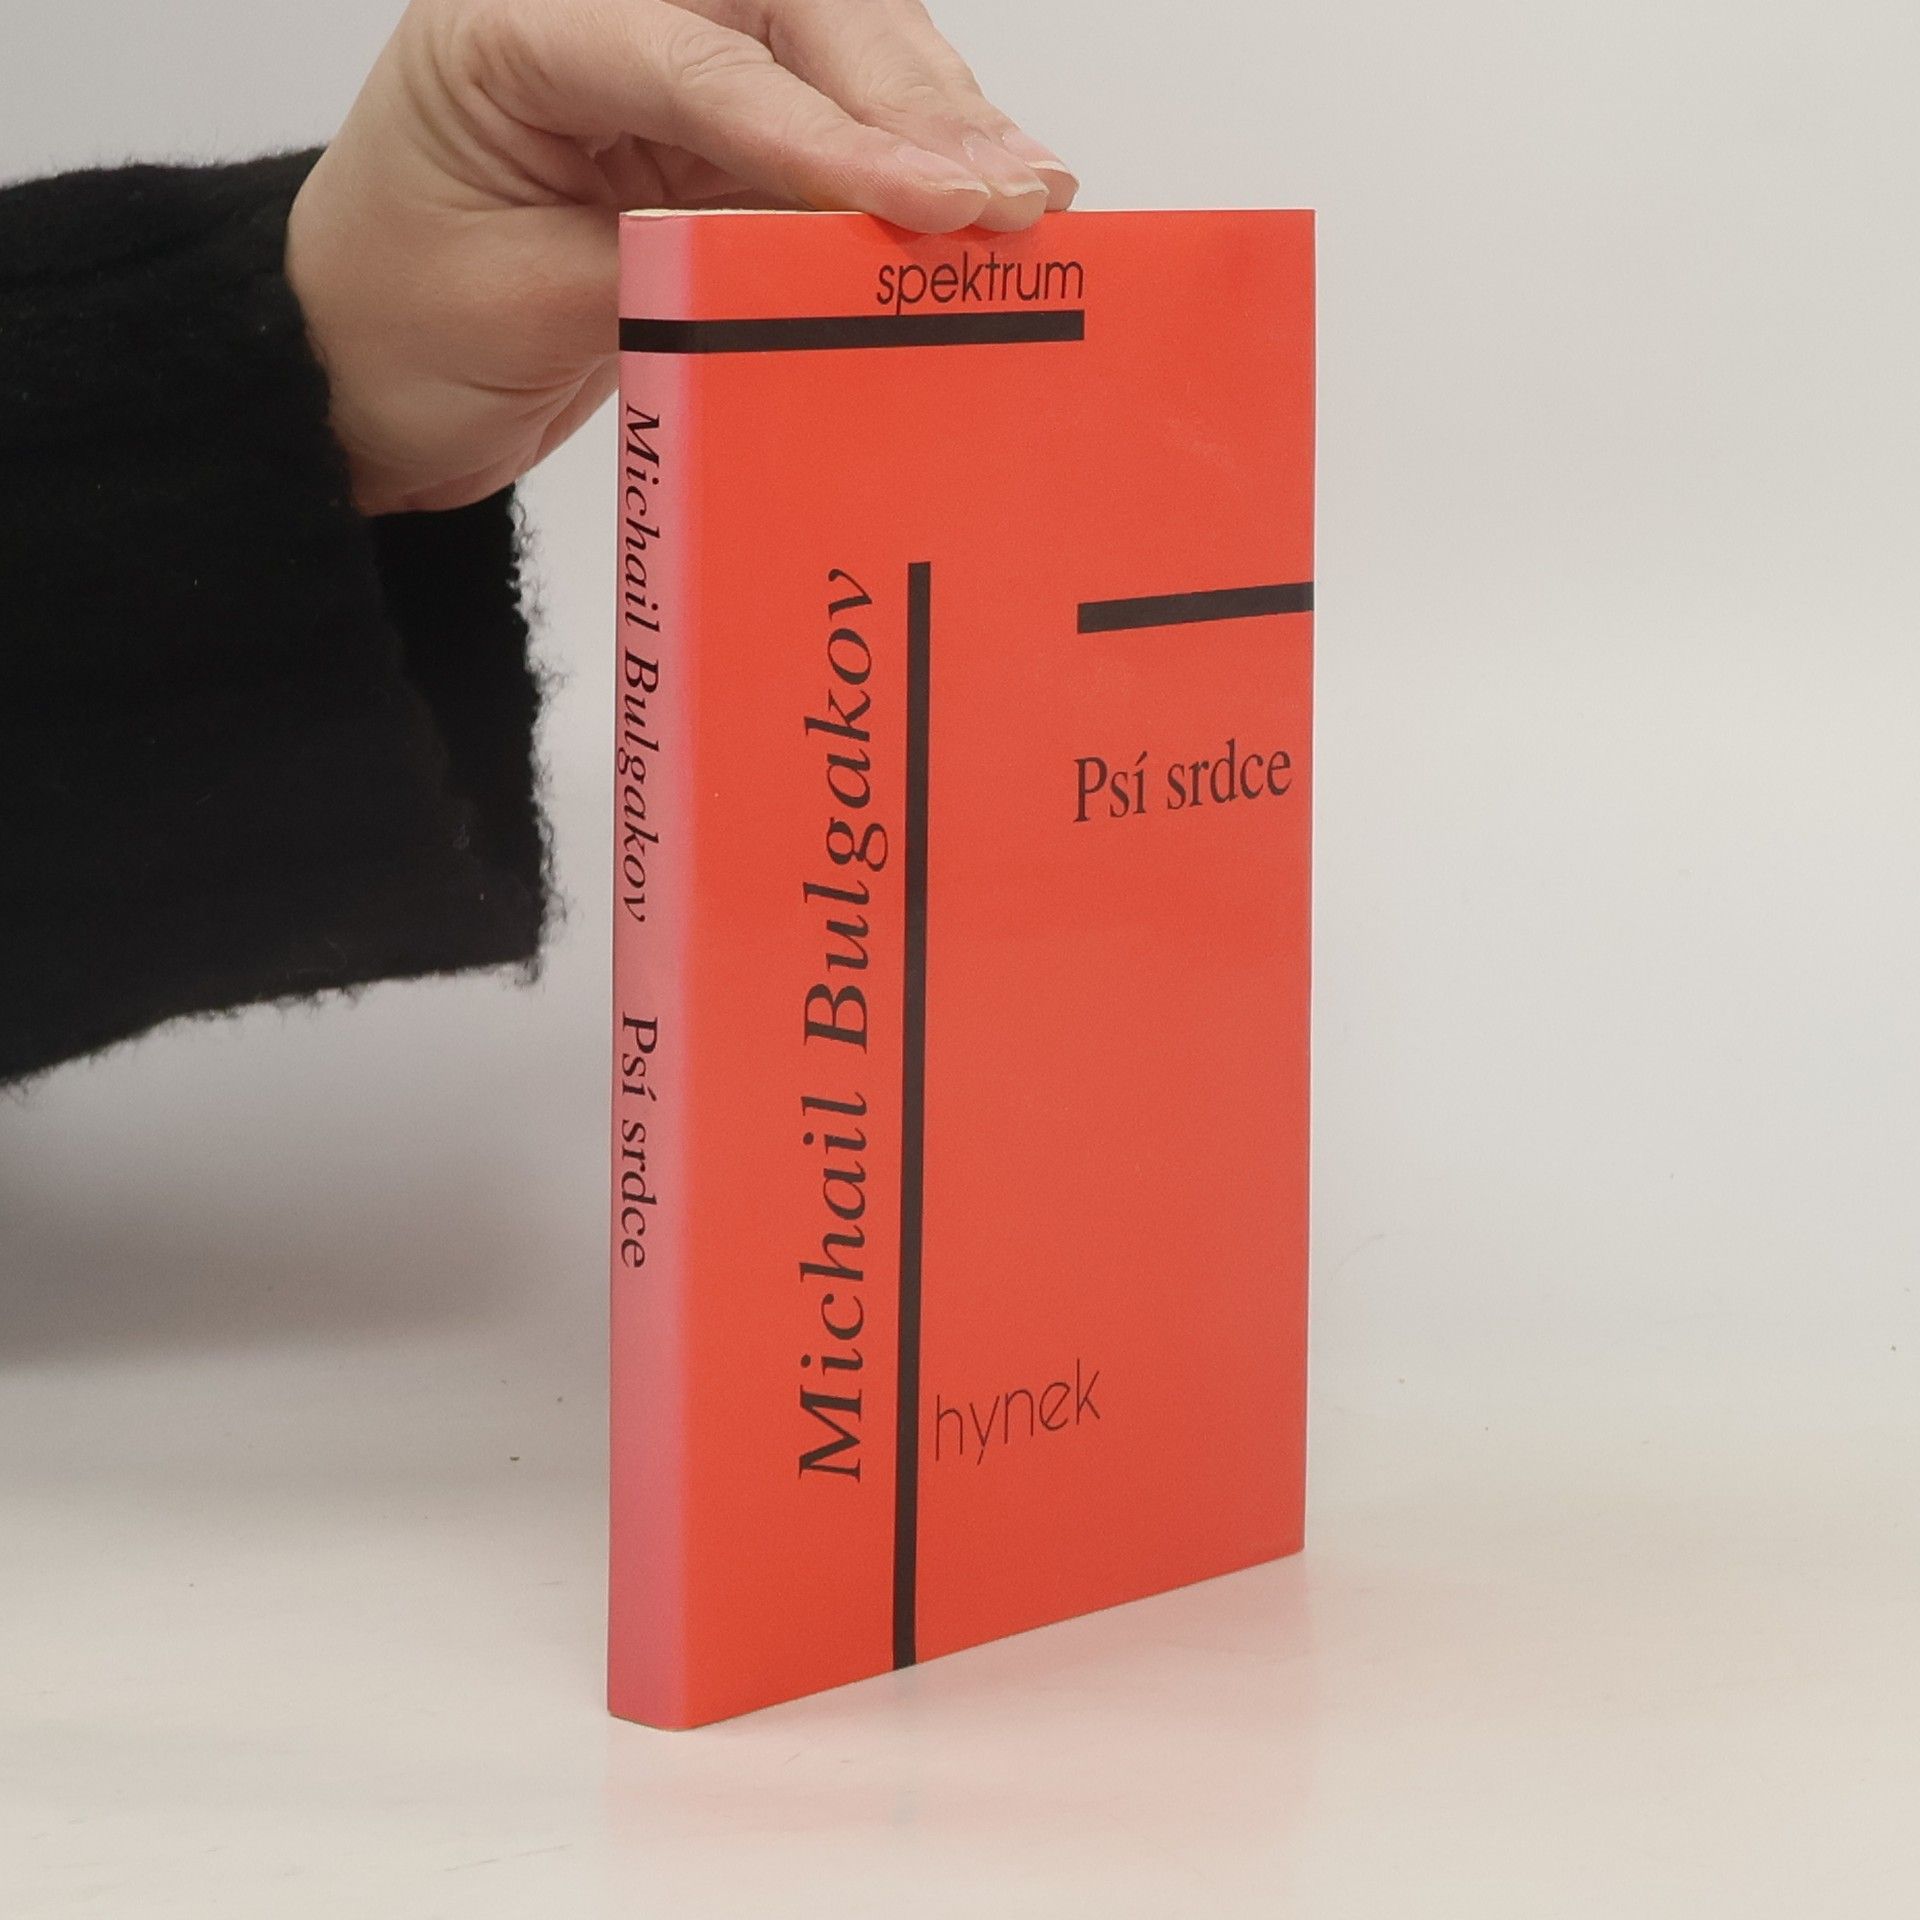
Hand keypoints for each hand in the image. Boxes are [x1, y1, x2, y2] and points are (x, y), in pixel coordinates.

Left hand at [285, 0, 1076, 515]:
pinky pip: (829, 132)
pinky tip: (984, 200)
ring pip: (834, 53)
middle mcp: (599, 14)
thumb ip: (678, 274)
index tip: (936, 202)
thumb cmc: (399, 330)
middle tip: (1016, 192)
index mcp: (515, 24)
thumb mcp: (530, 308)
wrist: (362, 375)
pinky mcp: (709, 136)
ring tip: (1033, 194)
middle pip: (793, 15)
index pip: (699, 60)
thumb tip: (838, 266)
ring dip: (938, 123)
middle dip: (914, 105)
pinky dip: (909, 169)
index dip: (829, 136)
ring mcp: (663, 65)